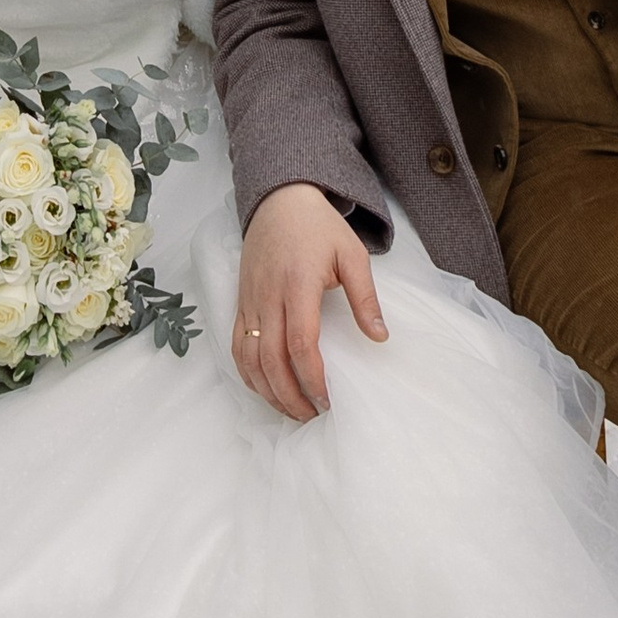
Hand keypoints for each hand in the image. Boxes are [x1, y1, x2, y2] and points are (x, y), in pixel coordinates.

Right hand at [232, 181, 389, 421]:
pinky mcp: (240, 302)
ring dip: (267, 391)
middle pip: (272, 360)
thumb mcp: (353, 255)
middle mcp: (268, 297)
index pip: (301, 343)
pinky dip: (248, 374)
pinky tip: (266, 388)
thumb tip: (380, 337)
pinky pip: (237, 346)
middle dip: (290, 395)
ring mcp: (250, 301)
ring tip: (291, 410)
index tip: (327, 401)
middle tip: (311, 416)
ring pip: (249, 358)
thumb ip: (365, 298)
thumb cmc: (319, 228)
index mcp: (298, 285)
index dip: (312, 378)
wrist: (280, 201)